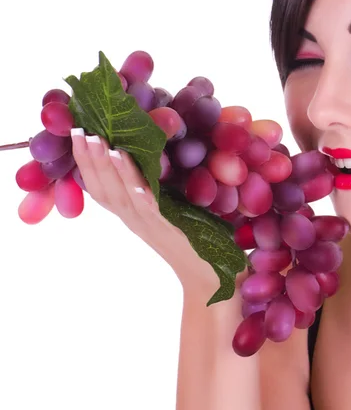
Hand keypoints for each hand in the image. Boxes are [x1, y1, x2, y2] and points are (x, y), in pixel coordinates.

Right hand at [70, 128, 217, 291]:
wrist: (213, 278)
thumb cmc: (197, 239)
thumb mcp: (173, 207)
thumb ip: (162, 185)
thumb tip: (159, 150)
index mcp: (133, 213)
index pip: (101, 187)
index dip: (86, 162)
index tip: (77, 132)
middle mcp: (135, 219)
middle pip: (103, 189)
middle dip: (89, 160)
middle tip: (78, 130)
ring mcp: (149, 225)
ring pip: (120, 196)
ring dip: (110, 169)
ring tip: (99, 143)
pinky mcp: (169, 229)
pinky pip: (147, 207)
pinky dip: (136, 188)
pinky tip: (131, 172)